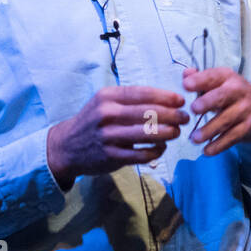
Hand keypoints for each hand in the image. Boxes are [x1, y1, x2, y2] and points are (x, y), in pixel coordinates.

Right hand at [47, 86, 189, 184]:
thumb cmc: (93, 120)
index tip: (181, 101)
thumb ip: (131, 98)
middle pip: (150, 113)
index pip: (144, 93)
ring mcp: (109, 136)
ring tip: (176, 132)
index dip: (166, 97)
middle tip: (184, 118)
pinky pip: (142, 154)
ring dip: (169, 133)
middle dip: (173, 115)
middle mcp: (107, 114)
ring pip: (149, 134)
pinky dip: (157, 151)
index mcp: (108, 96)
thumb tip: (167, 98)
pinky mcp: (112, 156)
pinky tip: (161, 147)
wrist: (66, 146)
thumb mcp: (105, 102)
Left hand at [182, 67, 250, 156]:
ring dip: (209, 130)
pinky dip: (218, 146)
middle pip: (222, 97)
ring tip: (195, 138)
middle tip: (193, 110)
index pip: (213, 76)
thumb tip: (186, 74)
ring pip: (226, 121)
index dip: (199, 80)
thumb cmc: (234, 94)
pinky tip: (207, 150)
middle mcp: (238, 92)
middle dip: (207, 103)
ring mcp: (244, 111)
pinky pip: (232, 138)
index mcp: (227, 78)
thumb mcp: (220, 82)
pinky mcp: (247, 128)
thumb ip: (201, 78)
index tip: (186, 85)